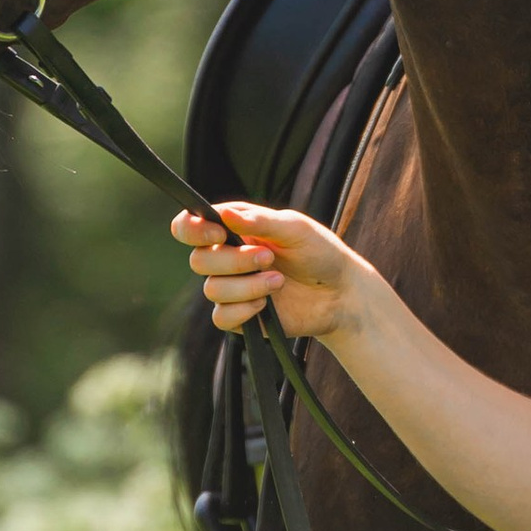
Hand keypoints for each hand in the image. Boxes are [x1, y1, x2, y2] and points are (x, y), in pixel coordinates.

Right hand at [172, 199, 371, 346]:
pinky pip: (221, 317)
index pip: (189, 227)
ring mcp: (232, 289)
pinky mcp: (240, 317)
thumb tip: (224, 212)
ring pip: (212, 289)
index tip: (219, 234)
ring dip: (247, 285)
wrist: (341, 294)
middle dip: (234, 261)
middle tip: (269, 258)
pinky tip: (267, 305)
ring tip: (279, 281)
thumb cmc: (319, 253)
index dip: (193, 230)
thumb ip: (260, 220)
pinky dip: (243, 310)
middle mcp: (226, 259)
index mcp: (233, 230)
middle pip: (199, 261)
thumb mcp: (295, 228)